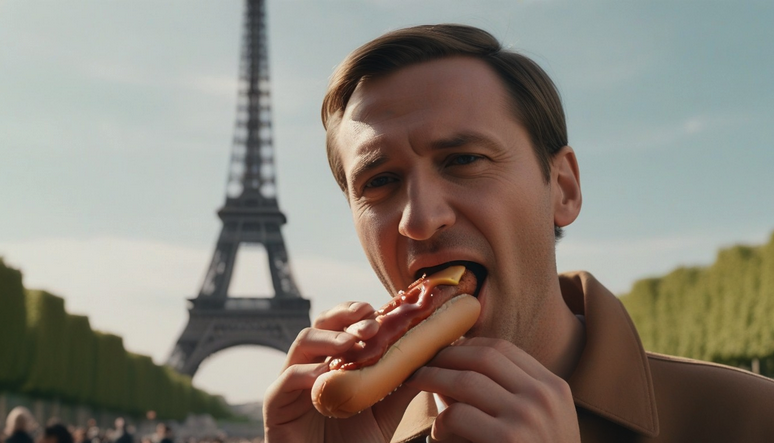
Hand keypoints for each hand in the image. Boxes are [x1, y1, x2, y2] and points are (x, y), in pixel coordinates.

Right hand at [263, 301, 418, 442]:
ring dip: (327, 338)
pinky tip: (325, 374)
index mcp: (335, 362)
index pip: (344, 325)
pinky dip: (305, 372)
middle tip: (368, 320)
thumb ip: (400, 383)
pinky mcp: (276, 406)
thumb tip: (427, 354)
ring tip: (350, 343)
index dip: (359, 313)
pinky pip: (284, 380)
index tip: (382, 310)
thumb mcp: (385, 411)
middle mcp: (312, 365)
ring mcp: (292, 384)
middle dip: (344, 316)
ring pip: (301, 343)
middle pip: (321, 324)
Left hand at [406, 337, 579, 442]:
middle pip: (482, 357)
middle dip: (444, 357)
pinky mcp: (508, 441)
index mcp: (553, 388)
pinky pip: (458, 416)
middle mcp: (543, 397)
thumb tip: (450, 365)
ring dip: (432, 380)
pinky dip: (440, 423)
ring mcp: (527, 418)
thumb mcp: (536, 423)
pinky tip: (438, 435)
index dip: (465, 346)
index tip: (443, 353)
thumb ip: (502, 394)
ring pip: (465, 381)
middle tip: (420, 366)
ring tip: (415, 386)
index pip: (501, 348)